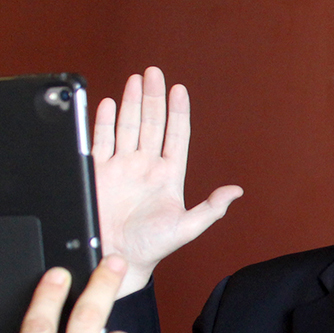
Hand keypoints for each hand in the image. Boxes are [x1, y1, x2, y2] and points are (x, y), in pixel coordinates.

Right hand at [93, 67, 242, 296]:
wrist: (115, 260)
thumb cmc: (151, 249)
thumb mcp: (186, 229)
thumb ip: (210, 209)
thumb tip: (235, 192)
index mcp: (168, 175)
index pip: (176, 135)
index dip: (178, 112)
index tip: (179, 90)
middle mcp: (145, 166)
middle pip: (151, 123)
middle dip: (153, 96)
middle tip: (154, 72)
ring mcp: (121, 167)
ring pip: (127, 126)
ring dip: (131, 102)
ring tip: (135, 80)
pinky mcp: (97, 172)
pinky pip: (101, 141)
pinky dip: (103, 121)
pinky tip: (107, 103)